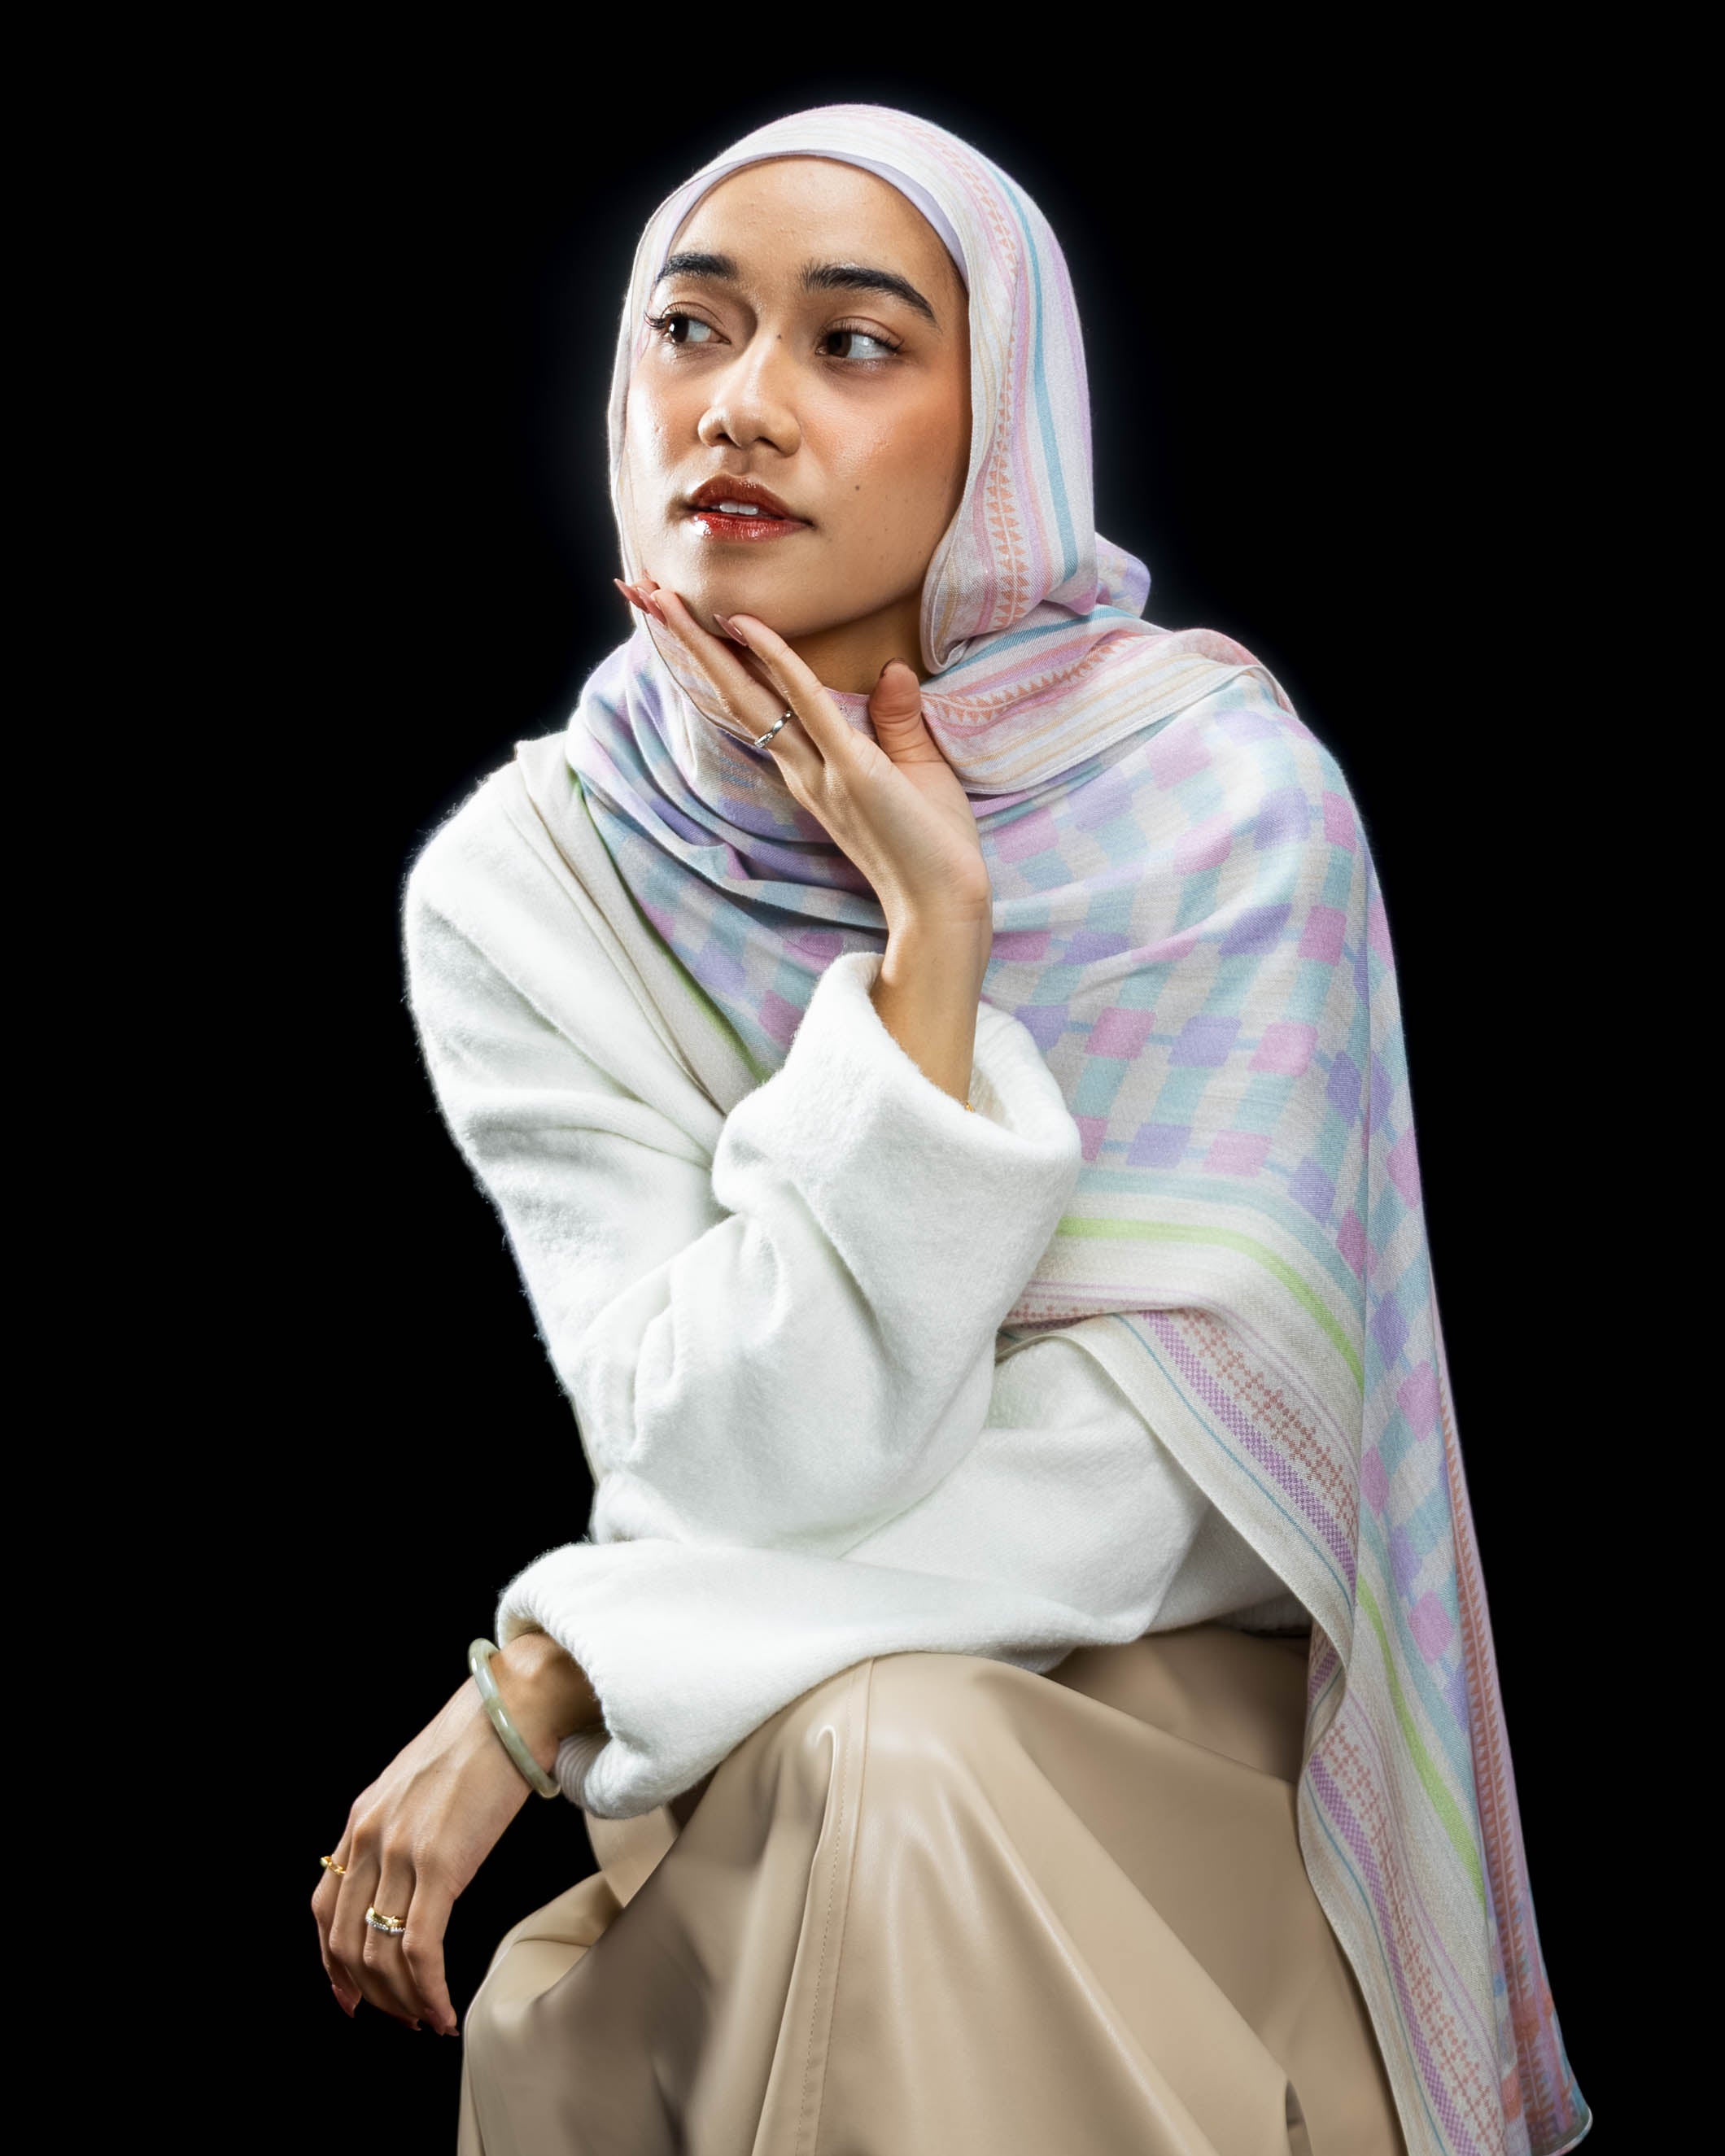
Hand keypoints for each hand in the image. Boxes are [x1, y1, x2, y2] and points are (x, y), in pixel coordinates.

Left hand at [311, 1634, 596, 2033]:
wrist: (516, 1707)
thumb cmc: (483, 1738)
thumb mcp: (419, 1782)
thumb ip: (401, 1824)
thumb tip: (409, 1871)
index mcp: (361, 1818)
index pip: (324, 1907)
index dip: (331, 1962)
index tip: (350, 1995)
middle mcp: (369, 1836)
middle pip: (346, 1941)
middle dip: (370, 1993)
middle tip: (397, 2018)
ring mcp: (401, 1851)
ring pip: (381, 1954)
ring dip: (402, 2001)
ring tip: (426, 2019)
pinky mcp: (440, 1863)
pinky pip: (420, 1949)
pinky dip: (427, 1991)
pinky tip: (443, 2009)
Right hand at [618, 579, 991, 941]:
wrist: (943, 906)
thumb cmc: (934, 848)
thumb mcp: (917, 770)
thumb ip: (897, 721)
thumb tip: (894, 668)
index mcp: (812, 770)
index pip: (756, 702)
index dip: (720, 659)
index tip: (684, 618)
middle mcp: (801, 770)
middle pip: (732, 694)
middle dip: (686, 643)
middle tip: (640, 592)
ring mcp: (819, 771)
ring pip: (750, 696)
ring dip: (705, 644)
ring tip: (663, 598)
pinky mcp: (852, 771)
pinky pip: (808, 706)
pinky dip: (778, 662)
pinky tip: (749, 626)